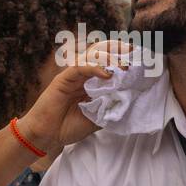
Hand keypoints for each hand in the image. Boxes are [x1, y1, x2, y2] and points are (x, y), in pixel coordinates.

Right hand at [17, 40, 131, 154]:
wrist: (45, 136)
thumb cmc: (67, 127)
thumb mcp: (96, 120)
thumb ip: (109, 109)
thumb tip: (129, 103)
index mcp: (91, 83)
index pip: (108, 64)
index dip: (122, 59)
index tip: (140, 60)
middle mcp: (83, 75)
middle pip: (101, 53)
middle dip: (118, 50)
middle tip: (135, 51)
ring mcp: (73, 75)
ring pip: (92, 56)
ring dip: (109, 57)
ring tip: (124, 64)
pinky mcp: (63, 79)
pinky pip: (79, 67)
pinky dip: (94, 67)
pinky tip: (107, 74)